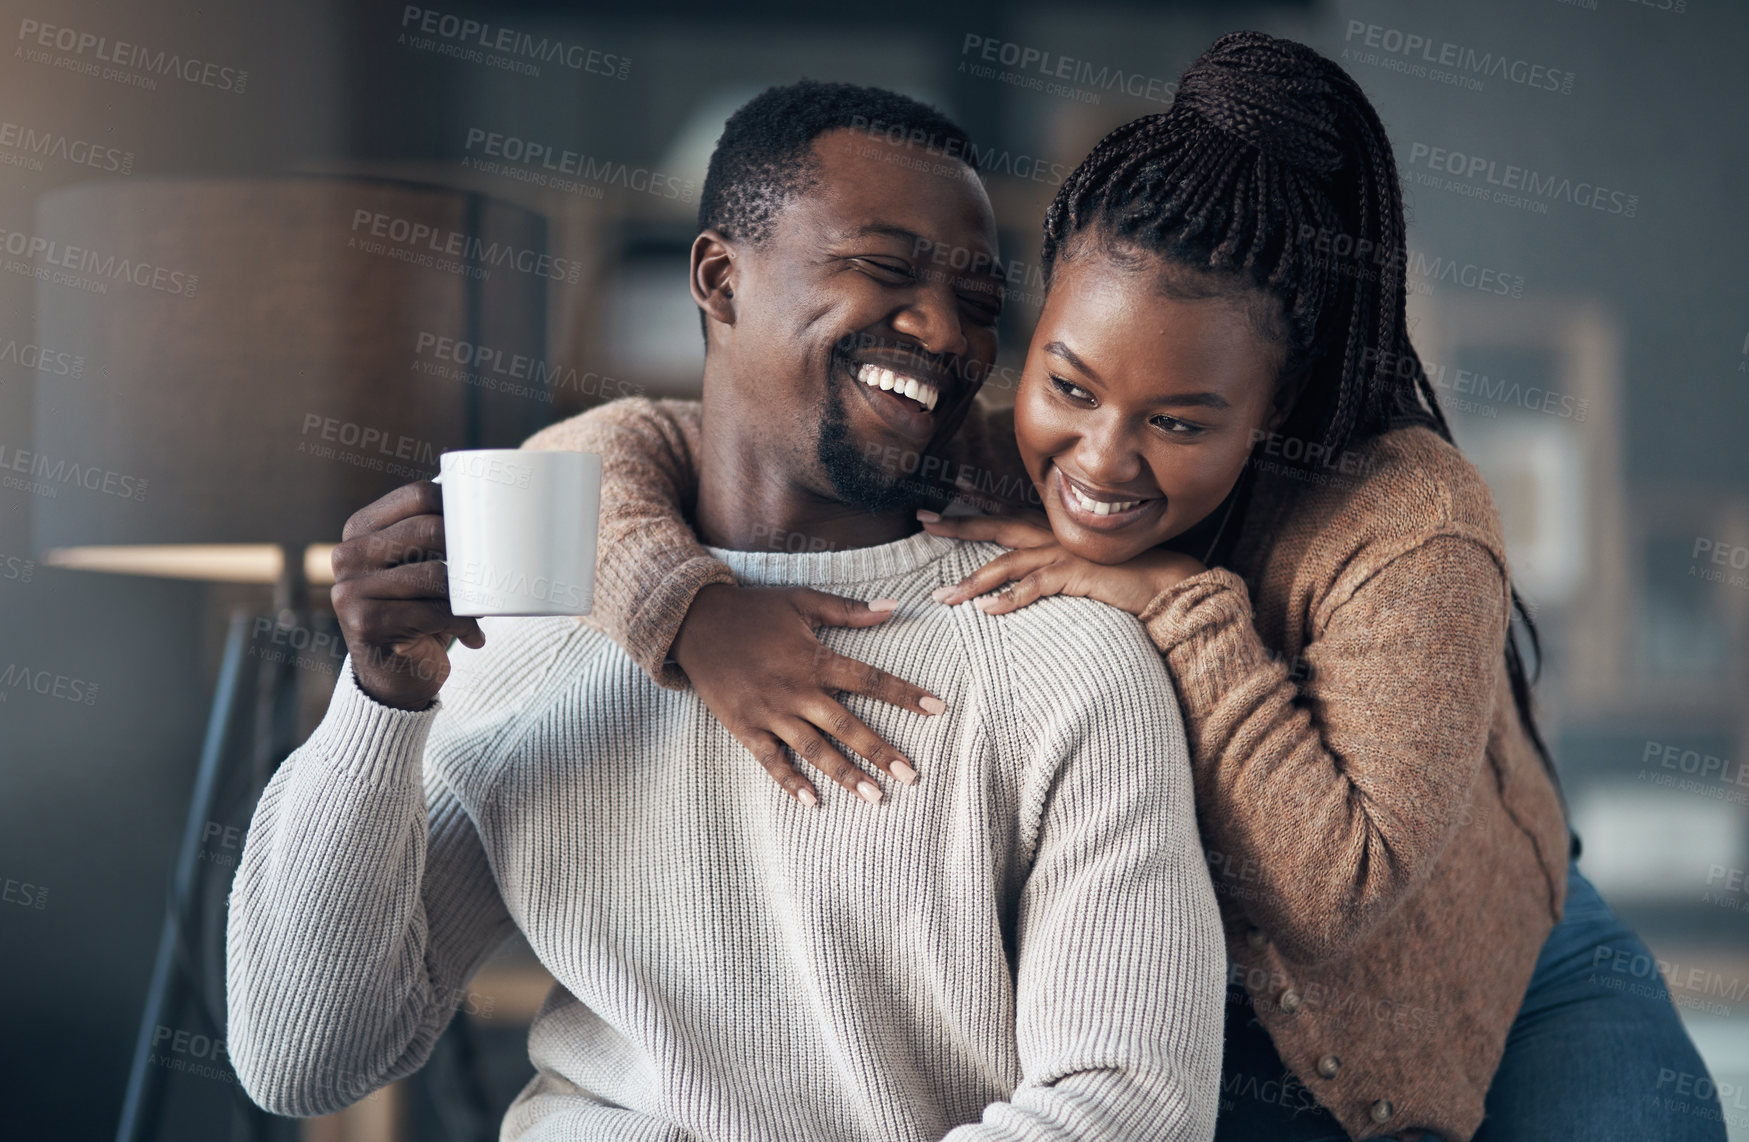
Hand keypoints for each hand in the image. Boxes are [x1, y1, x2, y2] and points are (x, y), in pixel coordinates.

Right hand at [329, 481, 485, 710]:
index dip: (458, 506)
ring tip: (479, 608)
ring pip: (436, 575)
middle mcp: (347, 554)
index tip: (483, 526)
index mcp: (359, 530)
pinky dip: (464, 625)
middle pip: (429, 530)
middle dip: (469, 550)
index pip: (418, 495)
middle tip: (489, 571)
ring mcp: (350, 590)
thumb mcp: (418, 566)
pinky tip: (473, 637)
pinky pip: (435, 613)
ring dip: (469, 594)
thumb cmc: (417, 611)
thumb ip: (432, 534)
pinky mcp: (366, 623)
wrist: (395, 675)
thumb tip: (484, 499)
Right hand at [671, 583, 947, 807]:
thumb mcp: (801, 600)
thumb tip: (894, 606)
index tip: (938, 709)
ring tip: (875, 797)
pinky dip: (790, 782)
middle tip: (912, 775)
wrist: (694, 622)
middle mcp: (796, 689)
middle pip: (847, 725)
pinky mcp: (744, 726)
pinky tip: (813, 802)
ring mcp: (769, 711)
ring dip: (845, 774)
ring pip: (814, 749)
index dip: (905, 694)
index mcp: (814, 658)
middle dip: (881, 751)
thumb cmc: (753, 610)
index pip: (870, 679)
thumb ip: (848, 609)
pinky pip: (770, 761)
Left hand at [918, 510, 1206, 615]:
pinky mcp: (1075, 575)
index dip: (978, 503)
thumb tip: (1028, 575)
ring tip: (944, 596)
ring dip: (973, 581)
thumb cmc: (1122, 576)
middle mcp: (1054, 535)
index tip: (949, 493)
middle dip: (958, 525)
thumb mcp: (1081, 564)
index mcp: (1054, 530)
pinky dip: (1010, 600)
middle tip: (923, 520)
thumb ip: (1053, 564)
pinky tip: (987, 612)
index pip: (1009, 511)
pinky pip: (1035, 588)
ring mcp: (1063, 554)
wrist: (1163, 582)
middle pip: (997, 526)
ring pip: (1007, 564)